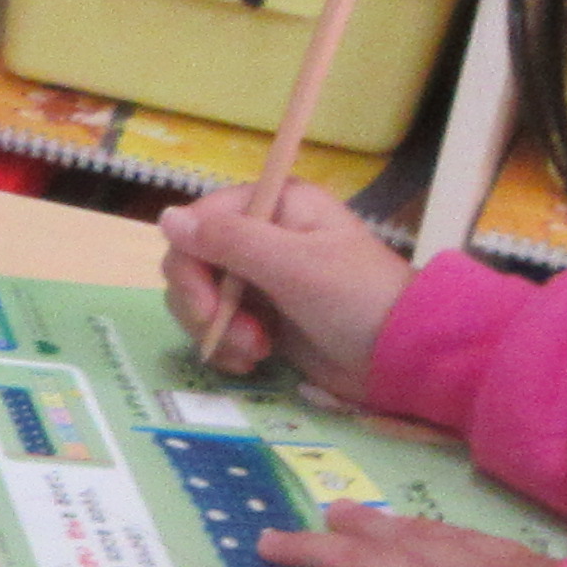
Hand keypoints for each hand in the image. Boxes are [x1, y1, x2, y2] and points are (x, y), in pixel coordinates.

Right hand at [156, 180, 415, 402]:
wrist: (401, 356)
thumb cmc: (357, 298)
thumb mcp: (294, 266)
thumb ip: (229, 241)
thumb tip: (165, 218)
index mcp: (273, 205)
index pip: (197, 222)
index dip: (191, 263)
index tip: (209, 304)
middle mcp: (259, 235)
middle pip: (189, 262)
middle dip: (205, 306)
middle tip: (240, 338)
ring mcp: (257, 277)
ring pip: (197, 298)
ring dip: (217, 331)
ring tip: (256, 352)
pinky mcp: (259, 316)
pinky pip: (214, 326)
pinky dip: (224, 346)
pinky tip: (252, 361)